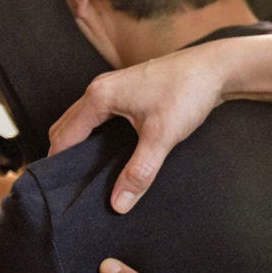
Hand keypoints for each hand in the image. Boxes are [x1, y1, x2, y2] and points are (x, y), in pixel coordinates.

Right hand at [48, 47, 223, 213]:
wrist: (215, 68)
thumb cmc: (187, 93)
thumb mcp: (162, 137)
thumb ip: (139, 172)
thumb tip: (117, 204)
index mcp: (99, 97)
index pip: (63, 137)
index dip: (57, 164)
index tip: (56, 191)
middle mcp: (100, 89)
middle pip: (67, 127)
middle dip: (64, 155)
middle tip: (70, 188)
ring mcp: (114, 88)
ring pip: (83, 121)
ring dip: (80, 144)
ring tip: (87, 175)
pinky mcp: (128, 91)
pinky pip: (99, 117)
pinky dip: (95, 136)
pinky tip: (111, 155)